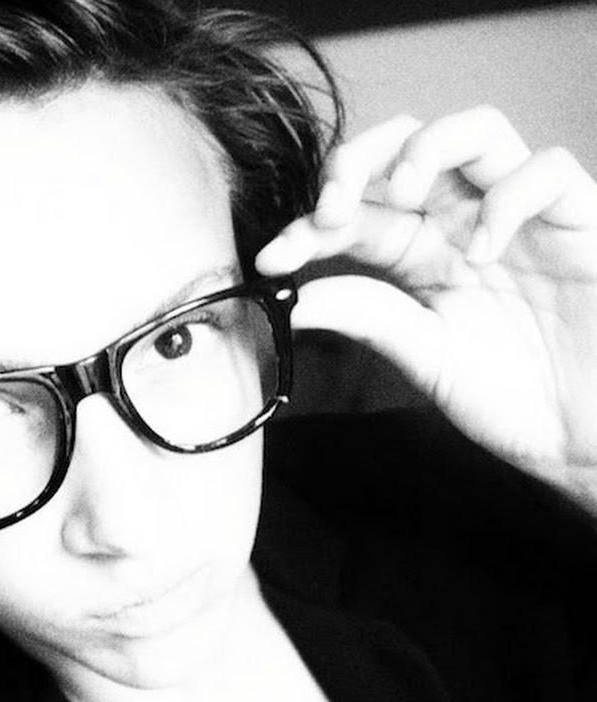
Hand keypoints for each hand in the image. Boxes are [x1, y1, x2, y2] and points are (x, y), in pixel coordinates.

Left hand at [256, 106, 596, 512]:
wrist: (581, 434)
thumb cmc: (511, 397)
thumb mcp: (425, 357)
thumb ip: (369, 317)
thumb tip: (293, 298)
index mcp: (419, 254)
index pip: (354, 216)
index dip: (307, 227)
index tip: (271, 259)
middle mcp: (462, 223)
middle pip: (404, 146)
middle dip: (357, 163)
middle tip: (332, 209)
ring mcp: (518, 217)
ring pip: (474, 131)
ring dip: (428, 150)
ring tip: (406, 195)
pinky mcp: (577, 219)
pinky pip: (546, 171)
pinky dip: (508, 199)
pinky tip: (484, 250)